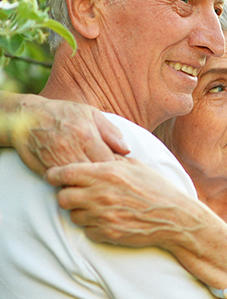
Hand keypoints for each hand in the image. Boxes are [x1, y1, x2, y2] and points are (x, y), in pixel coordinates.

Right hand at [6, 94, 128, 174]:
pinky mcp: (45, 169)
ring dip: (89, 184)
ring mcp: (57, 161)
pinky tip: (80, 182)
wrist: (26, 116)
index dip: (118, 169)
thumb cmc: (63, 113)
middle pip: (96, 175)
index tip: (121, 171)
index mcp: (87, 136)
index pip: (110, 162)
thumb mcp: (90, 113)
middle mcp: (72, 150)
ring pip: (80, 182)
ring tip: (97, 183)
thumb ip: (110, 132)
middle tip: (111, 181)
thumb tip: (127, 150)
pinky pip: (63, 183)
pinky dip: (73, 185)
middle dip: (105, 179)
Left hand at [44, 158, 200, 248]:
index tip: (55, 177)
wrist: (175, 216)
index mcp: (106, 173)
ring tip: (98, 209)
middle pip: (62, 197)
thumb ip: (110, 160)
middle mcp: (100, 194)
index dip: (55, 175)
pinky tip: (109, 220)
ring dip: (81, 212)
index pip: (65, 173)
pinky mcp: (107, 233)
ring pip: (73, 216)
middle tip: (79, 195)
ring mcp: (103, 216)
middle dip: (68, 196)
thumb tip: (92, 154)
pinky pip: (87, 231)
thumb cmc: (157, 188)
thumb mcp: (136, 166)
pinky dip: (94, 227)